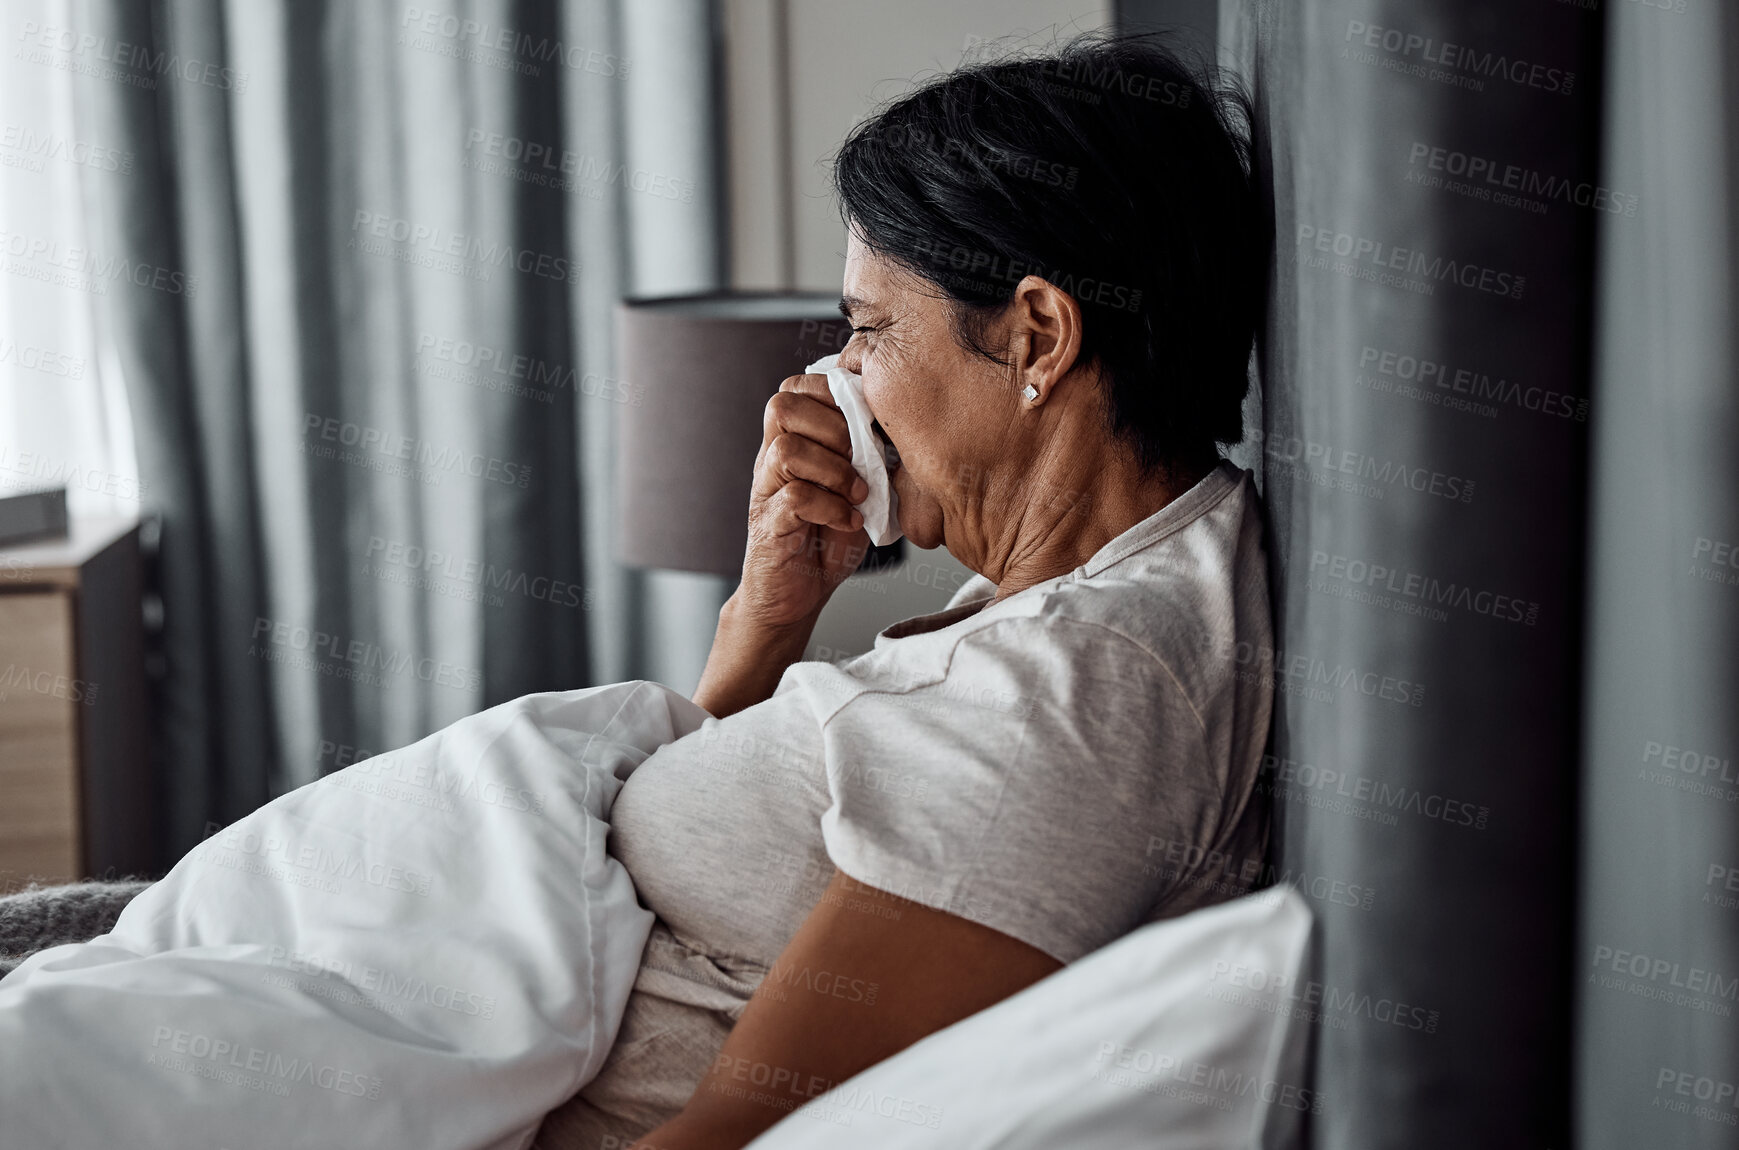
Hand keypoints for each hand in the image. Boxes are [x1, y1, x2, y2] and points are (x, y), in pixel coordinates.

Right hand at [736, 372, 871, 628]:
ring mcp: (765, 491)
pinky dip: (831, 507)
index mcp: (790, 440)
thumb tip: (895, 422)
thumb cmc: (827, 537)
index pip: (796, 388)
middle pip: (782, 406)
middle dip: (834, 427)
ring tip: (858, 493)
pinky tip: (850, 520)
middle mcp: (770, 459)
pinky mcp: (768, 525)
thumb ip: (863, 453)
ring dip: (833, 469)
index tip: (867, 422)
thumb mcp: (854, 486)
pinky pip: (794, 498)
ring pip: (786, 449)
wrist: (798, 595)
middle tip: (862, 458)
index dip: (833, 395)